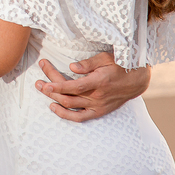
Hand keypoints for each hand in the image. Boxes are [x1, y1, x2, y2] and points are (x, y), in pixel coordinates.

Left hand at [35, 52, 151, 121]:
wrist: (137, 81)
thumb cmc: (121, 65)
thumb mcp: (106, 57)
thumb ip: (88, 63)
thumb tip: (72, 66)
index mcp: (99, 82)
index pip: (74, 87)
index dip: (57, 86)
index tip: (44, 83)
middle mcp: (97, 97)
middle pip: (68, 96)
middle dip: (50, 89)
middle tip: (38, 81)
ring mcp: (98, 106)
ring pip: (70, 107)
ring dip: (53, 99)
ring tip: (41, 90)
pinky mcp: (99, 112)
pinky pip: (80, 117)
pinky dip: (65, 115)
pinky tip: (54, 107)